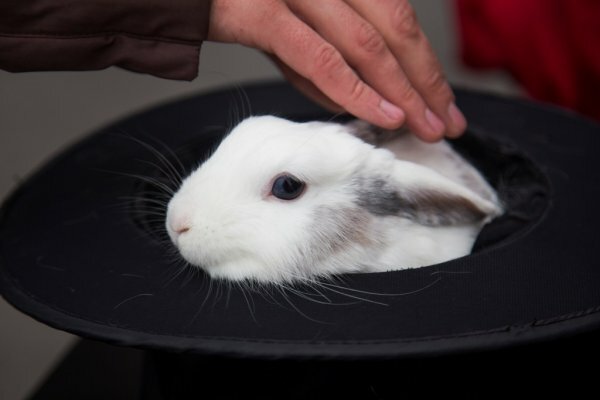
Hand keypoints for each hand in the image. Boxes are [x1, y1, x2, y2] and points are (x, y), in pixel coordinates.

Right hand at [208, 0, 466, 141]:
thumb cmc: (226, 1)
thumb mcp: (283, 23)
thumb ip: (317, 56)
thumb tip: (358, 100)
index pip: (394, 18)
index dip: (422, 63)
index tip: (442, 102)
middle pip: (392, 28)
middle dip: (424, 81)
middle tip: (446, 123)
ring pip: (365, 43)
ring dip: (400, 90)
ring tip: (425, 127)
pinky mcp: (259, 10)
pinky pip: (317, 55)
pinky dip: (354, 89)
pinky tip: (383, 114)